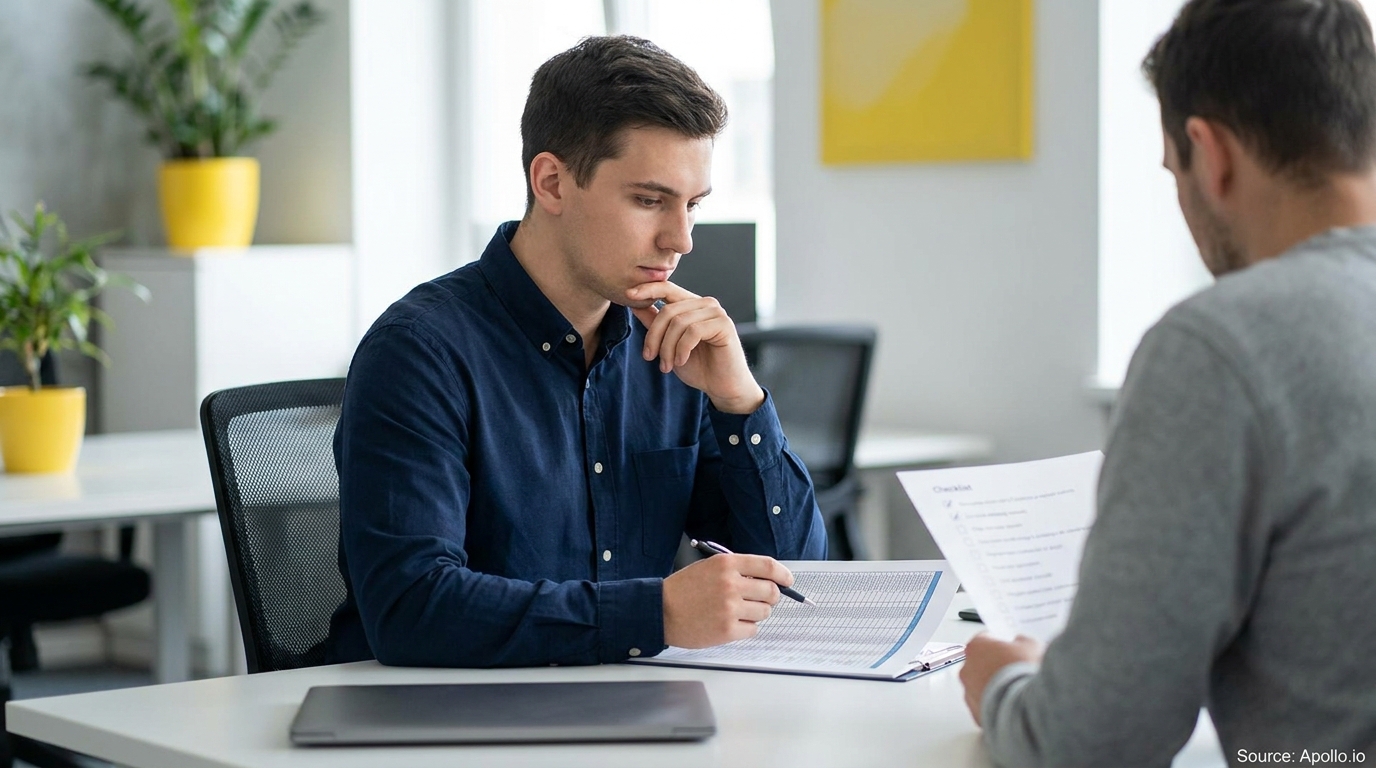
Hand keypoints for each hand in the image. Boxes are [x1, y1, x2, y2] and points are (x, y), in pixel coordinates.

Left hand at [626, 282, 763, 413]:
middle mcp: (705, 304)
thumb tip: (634, 304)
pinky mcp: (724, 325)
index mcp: (692, 304)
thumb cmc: (697, 365)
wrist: (722, 386)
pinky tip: (681, 362)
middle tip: (649, 357)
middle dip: (653, 336)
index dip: (647, 289)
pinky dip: (681, 349)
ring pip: (678, 322)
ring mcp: (716, 312)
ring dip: (667, 348)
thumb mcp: (668, 343)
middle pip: (668, 310)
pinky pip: (692, 332)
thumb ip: (654, 323)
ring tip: (666, 366)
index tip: (627, 295)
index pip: (667, 288)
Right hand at [661, 554, 793, 647]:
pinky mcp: (727, 630)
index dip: (784, 574)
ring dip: (756, 613)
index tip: (788, 580)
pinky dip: (746, 627)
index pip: (768, 566)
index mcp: (727, 564)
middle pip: (772, 592)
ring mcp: (730, 608)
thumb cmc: (684, 589)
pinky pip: (753, 629)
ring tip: (737, 611)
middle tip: (761, 599)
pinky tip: (730, 623)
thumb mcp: (709, 567)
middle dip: (771, 597)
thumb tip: (767, 579)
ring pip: (764, 612)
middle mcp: (731, 584)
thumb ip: (737, 570)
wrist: (661, 610)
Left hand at [959, 633, 1044, 725]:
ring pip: (979, 686)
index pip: (984, 639)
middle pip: (980, 663)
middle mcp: (967, 670)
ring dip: (993, 687)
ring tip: (1016, 690)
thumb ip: (1021, 642)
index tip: (1010, 648)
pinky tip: (1012, 705)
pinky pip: (984, 706)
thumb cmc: (1024, 674)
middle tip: (1015, 670)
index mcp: (975, 648)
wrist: (1025, 707)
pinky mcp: (976, 714)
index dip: (1001, 643)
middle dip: (995, 666)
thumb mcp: (1031, 646)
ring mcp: (969, 693)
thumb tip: (1020, 643)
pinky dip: (996, 705)